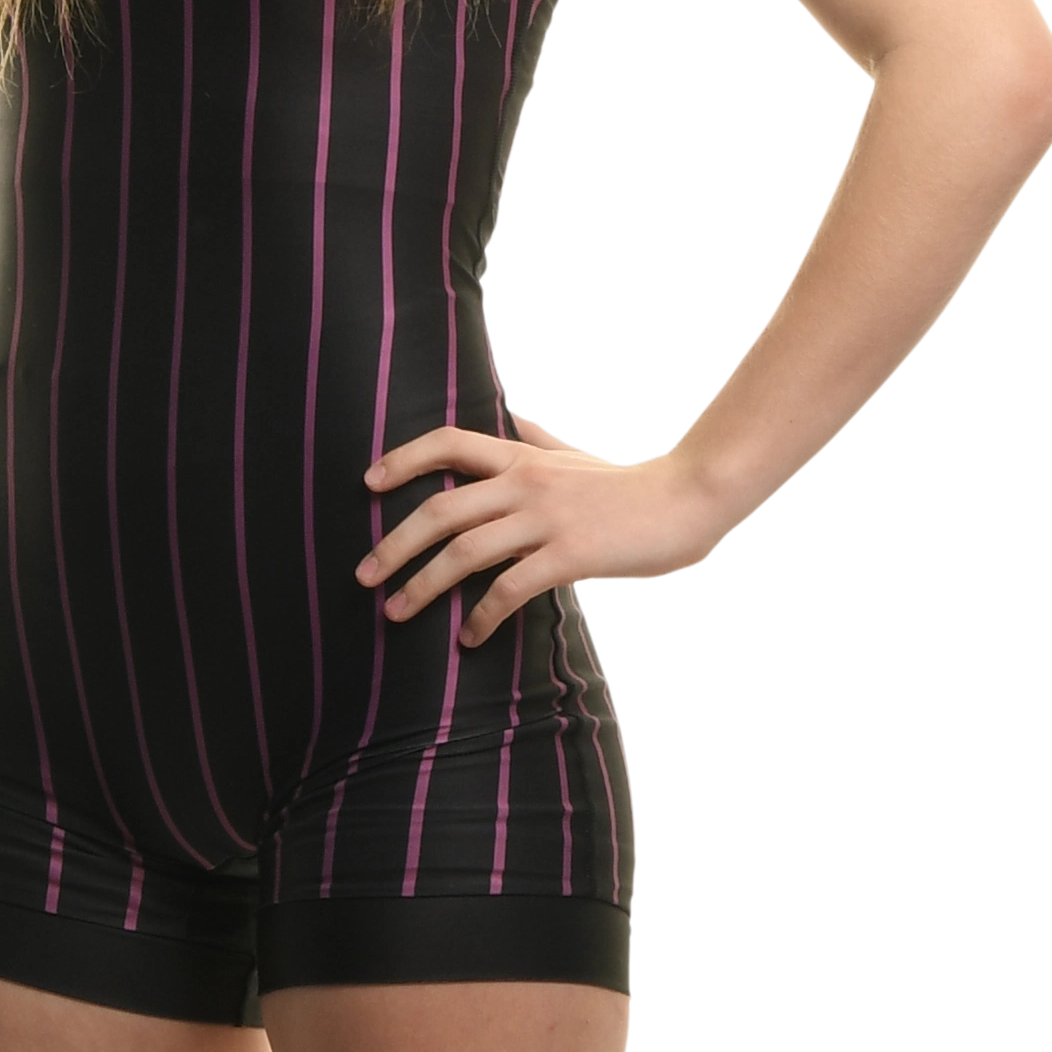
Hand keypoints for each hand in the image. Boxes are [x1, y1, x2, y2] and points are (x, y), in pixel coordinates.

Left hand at [355, 418, 728, 644]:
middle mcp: (526, 483)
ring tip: (396, 612)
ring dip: (424, 585)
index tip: (368, 484)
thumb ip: (538, 437)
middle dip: (395, 545)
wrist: (687, 500)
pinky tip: (469, 637)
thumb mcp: (576, 453)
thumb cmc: (629, 484)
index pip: (448, 443)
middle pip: (441, 509)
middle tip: (364, 575)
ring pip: (465, 552)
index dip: (403, 460)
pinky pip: (510, 589)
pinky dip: (482, 616)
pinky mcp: (570, 555)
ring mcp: (547, 519)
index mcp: (522, 456)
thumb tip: (512, 414)